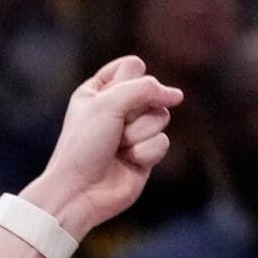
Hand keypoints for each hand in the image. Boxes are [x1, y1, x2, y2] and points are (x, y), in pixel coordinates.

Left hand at [22, 54, 180, 237]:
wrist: (79, 191)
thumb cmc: (84, 146)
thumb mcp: (108, 104)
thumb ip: (145, 88)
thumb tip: (177, 95)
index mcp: (97, 91)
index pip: (132, 66)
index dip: (128, 80)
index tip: (110, 98)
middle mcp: (115, 109)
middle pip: (152, 91)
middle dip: (135, 111)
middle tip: (114, 128)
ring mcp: (132, 132)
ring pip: (161, 116)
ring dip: (139, 133)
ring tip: (118, 148)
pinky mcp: (145, 153)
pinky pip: (163, 141)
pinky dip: (145, 152)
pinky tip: (128, 162)